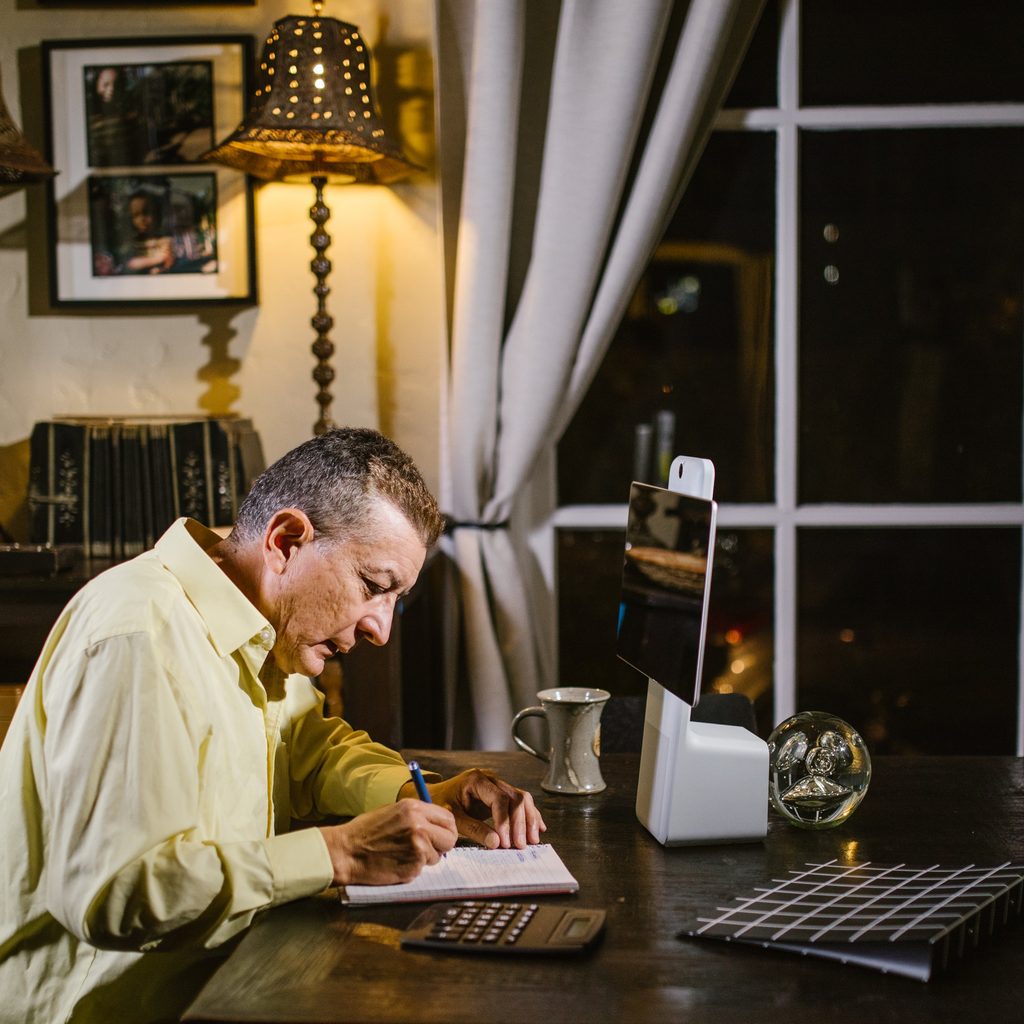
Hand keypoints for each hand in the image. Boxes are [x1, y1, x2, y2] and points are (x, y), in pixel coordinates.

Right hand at [319, 800, 456, 886]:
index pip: (448, 818)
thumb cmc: (366, 831)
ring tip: (403, 854)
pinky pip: (423, 869)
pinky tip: (396, 862)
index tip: (441, 835)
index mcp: (414, 808)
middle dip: (443, 845)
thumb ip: (417, 816)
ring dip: (425, 858)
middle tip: (431, 849)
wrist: (346, 851)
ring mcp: (418, 846)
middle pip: (450, 838)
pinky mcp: (413, 866)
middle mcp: (419, 825)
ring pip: (437, 856)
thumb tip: (436, 824)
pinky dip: (413, 868)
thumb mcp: (393, 812)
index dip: (446, 829)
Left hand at [401, 768, 545, 849]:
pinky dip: (529, 816)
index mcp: (477, 780)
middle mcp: (491, 778)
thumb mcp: (453, 817)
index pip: (499, 798)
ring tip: (532, 841)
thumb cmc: (441, 803)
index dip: (505, 821)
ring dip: (529, 820)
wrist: (437, 794)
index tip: (505, 841)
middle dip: (520, 823)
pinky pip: (520, 802)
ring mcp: (498, 784)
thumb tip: (496, 843)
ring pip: (522, 798)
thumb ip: (473, 829)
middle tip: (520, 845)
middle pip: (515, 797)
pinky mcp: (502, 793)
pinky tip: (537, 828)